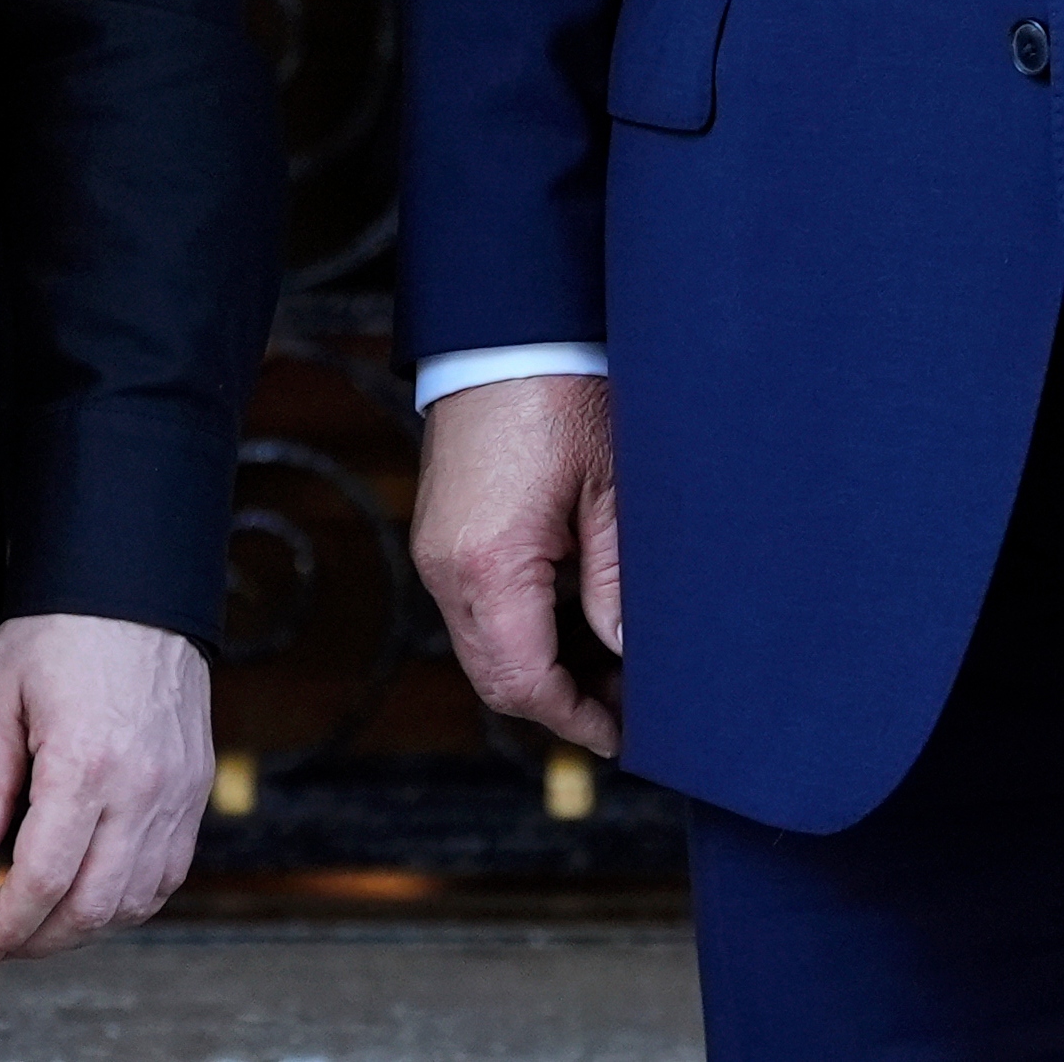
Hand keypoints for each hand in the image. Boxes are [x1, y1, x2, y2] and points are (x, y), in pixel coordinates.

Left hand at [0, 614, 211, 965]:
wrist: (132, 590)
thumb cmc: (56, 634)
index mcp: (83, 763)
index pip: (43, 880)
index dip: (7, 926)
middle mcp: (140, 788)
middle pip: (92, 907)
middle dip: (41, 940)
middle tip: (4, 940)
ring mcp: (177, 794)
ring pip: (135, 902)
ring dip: (86, 927)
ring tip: (43, 919)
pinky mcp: (196, 791)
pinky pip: (168, 875)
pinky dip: (130, 901)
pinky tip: (94, 893)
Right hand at [412, 372, 622, 758]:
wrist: (507, 330)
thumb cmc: (564, 397)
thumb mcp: (612, 496)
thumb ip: (615, 588)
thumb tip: (627, 657)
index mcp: (491, 564)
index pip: (525, 682)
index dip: (575, 719)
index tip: (622, 733)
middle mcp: (447, 566)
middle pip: (496, 676)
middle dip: (558, 701)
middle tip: (625, 705)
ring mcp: (436, 547)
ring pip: (484, 645)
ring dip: (540, 666)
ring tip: (610, 661)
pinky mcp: (440, 530)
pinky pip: (474, 606)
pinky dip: (520, 628)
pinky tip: (574, 616)